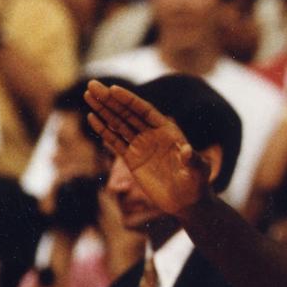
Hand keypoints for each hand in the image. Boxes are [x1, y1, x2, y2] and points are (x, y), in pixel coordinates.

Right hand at [84, 81, 212, 216]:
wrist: (187, 201)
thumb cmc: (197, 183)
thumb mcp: (198, 169)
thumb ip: (192, 159)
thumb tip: (186, 150)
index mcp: (168, 131)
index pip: (145, 110)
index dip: (129, 100)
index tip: (113, 89)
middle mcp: (152, 134)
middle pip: (127, 113)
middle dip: (110, 99)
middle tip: (92, 85)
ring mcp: (141, 146)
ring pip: (118, 123)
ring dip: (103, 110)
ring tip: (87, 95)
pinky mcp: (131, 159)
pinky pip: (114, 141)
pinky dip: (103, 130)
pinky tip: (92, 117)